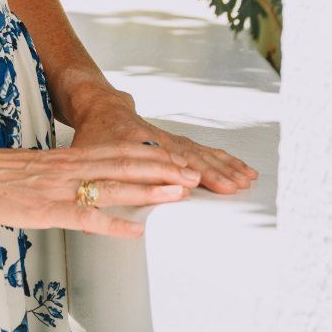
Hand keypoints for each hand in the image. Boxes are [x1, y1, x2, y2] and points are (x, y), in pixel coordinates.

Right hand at [0, 138, 203, 240]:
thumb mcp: (33, 171)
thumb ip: (60, 176)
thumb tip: (81, 188)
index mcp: (66, 157)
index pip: (116, 152)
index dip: (150, 155)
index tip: (179, 158)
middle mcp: (69, 167)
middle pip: (124, 164)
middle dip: (161, 168)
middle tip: (194, 173)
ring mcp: (59, 188)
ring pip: (112, 185)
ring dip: (149, 189)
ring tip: (180, 192)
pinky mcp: (46, 209)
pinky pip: (86, 216)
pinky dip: (114, 223)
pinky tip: (138, 231)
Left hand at [68, 90, 258, 195]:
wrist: (103, 107)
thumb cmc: (94, 137)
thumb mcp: (85, 160)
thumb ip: (89, 191)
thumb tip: (88, 224)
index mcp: (131, 145)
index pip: (154, 160)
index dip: (171, 172)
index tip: (190, 185)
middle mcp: (155, 141)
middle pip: (185, 156)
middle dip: (210, 172)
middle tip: (232, 186)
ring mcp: (168, 140)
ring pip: (198, 153)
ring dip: (223, 166)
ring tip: (246, 179)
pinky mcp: (177, 142)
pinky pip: (203, 149)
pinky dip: (223, 158)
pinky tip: (240, 166)